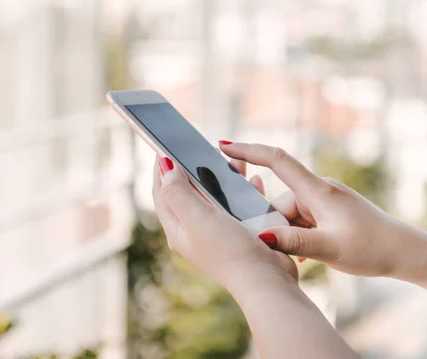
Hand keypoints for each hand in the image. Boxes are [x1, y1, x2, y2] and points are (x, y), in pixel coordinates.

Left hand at [151, 157, 297, 291]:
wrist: (266, 279)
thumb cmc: (230, 251)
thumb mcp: (198, 218)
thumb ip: (179, 192)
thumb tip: (165, 168)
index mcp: (179, 229)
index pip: (162, 193)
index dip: (161, 169)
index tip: (163, 146)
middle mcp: (194, 231)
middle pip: (187, 193)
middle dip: (191, 169)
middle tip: (196, 148)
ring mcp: (217, 233)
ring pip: (214, 196)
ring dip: (219, 178)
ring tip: (229, 161)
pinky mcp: (238, 232)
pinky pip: (236, 204)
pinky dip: (241, 191)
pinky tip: (251, 182)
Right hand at [219, 142, 426, 279]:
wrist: (406, 252)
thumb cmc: (372, 248)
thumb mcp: (329, 248)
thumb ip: (293, 241)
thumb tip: (261, 236)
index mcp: (317, 191)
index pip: (277, 160)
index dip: (248, 150)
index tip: (224, 146)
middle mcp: (320, 190)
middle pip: (281, 201)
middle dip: (278, 225)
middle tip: (294, 253)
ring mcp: (326, 200)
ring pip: (291, 214)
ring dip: (292, 234)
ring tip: (309, 257)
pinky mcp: (332, 211)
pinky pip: (305, 219)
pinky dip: (302, 235)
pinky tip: (311, 255)